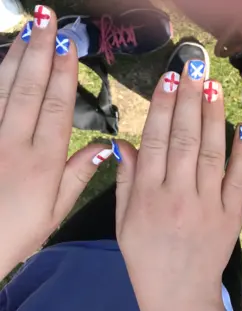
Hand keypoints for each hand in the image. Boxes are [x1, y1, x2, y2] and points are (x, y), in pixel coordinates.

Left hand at [0, 7, 109, 275]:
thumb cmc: (15, 233)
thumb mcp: (54, 212)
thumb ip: (78, 176)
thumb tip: (106, 147)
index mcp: (41, 161)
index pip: (55, 108)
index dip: (63, 74)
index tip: (69, 46)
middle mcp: (13, 144)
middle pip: (28, 89)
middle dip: (40, 51)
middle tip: (48, 20)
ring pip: (3, 91)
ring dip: (16, 57)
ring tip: (27, 30)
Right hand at [115, 68, 241, 310]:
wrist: (179, 296)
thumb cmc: (146, 259)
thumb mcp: (124, 223)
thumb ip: (127, 182)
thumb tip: (125, 142)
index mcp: (148, 196)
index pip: (156, 142)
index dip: (162, 107)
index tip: (169, 79)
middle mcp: (178, 196)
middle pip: (184, 140)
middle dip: (189, 100)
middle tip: (193, 69)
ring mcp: (208, 206)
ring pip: (211, 153)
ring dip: (213, 117)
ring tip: (214, 88)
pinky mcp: (232, 216)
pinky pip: (238, 180)